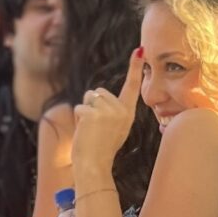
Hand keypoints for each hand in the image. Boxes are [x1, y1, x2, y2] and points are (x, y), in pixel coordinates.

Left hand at [71, 50, 143, 182]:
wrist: (95, 166)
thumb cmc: (101, 150)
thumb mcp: (114, 128)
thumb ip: (110, 110)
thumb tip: (95, 94)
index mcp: (128, 113)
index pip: (132, 86)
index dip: (135, 67)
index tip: (140, 50)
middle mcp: (121, 110)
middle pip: (99, 92)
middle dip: (92, 105)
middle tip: (96, 128)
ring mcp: (108, 112)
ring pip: (89, 97)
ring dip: (84, 111)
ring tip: (91, 130)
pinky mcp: (94, 114)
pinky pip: (80, 107)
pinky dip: (77, 118)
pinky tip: (85, 132)